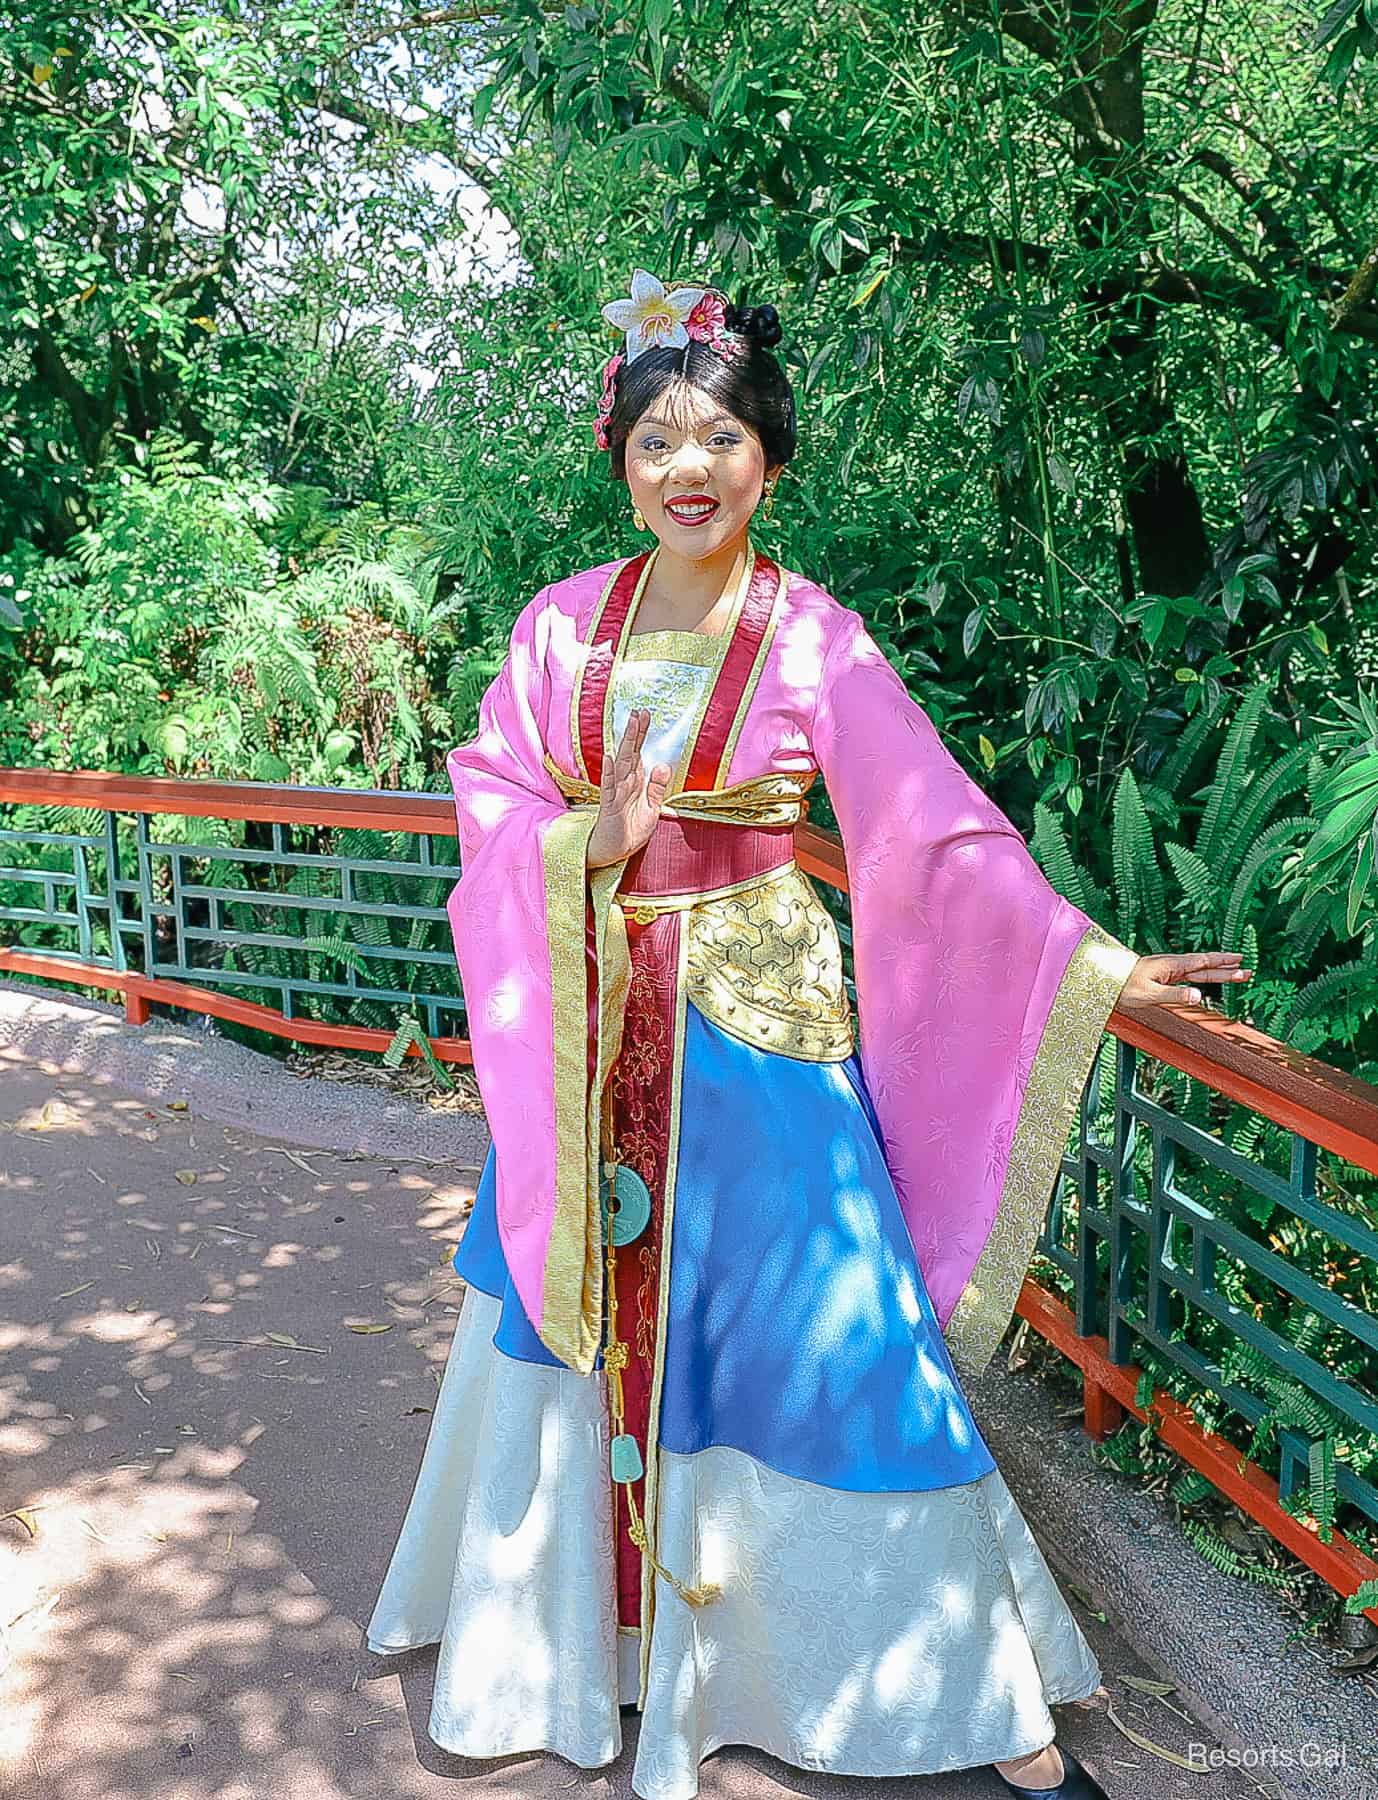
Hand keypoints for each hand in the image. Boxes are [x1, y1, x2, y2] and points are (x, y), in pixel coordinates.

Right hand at [586, 707, 672, 869]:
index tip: (645, 714)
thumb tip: (664, 766)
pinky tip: (610, 757)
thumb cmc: (631, 829)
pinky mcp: (609, 805)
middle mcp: (625, 783)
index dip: (642, 734)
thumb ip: (657, 788)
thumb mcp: (652, 808)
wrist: (615, 850)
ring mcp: (616, 792)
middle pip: (630, 753)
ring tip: (629, 725)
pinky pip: (608, 786)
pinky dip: (609, 772)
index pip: (639, 752)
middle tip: (638, 711)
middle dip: (635, 732)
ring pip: (621, 764)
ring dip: (626, 745)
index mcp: (635, 782)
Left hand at [1117, 951, 1252, 1007]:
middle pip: (1205, 966)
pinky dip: (1203, 976)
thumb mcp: (1150, 995)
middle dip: (1226, 968)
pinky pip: (1189, 975)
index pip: (1203, 963)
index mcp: (1171, 966)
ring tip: (1235, 972)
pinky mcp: (1163, 977)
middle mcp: (1172, 965)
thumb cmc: (1124, 988)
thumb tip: (1200, 996)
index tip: (1240, 961)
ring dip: (1217, 971)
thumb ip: (1175, 996)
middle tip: (1247, 970)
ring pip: (1198, 971)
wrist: (1106, 982)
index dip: (1222, 963)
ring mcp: (1168, 970)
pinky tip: (1207, 977)